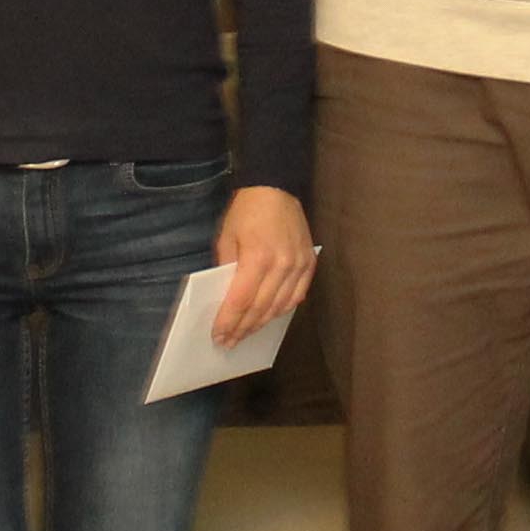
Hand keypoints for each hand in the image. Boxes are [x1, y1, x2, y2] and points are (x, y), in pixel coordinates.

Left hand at [209, 187, 319, 345]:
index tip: (219, 337)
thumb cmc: (245, 212)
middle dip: (243, 329)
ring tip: (246, 334)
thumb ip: (227, 270)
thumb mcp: (227, 239)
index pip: (241, 301)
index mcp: (258, 257)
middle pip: (260, 308)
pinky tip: (269, 317)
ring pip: (280, 307)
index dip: (229, 322)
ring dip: (262, 324)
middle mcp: (282, 265)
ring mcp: (299, 266)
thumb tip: (226, 300)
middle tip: (229, 343)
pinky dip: (282, 310)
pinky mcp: (310, 264)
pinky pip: (296, 297)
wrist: (276, 187)